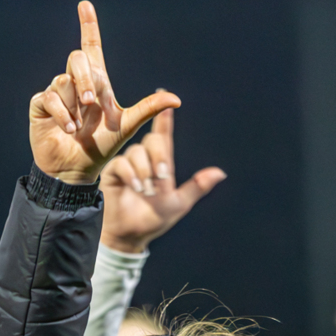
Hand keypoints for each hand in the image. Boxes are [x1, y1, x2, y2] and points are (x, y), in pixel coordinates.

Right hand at [29, 1, 182, 184]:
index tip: (85, 5)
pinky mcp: (42, 105)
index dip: (89, 26)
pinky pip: (50, 97)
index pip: (91, 47)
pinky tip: (67, 129)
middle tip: (91, 104)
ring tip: (78, 126)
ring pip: (63, 80)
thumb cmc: (101, 147)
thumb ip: (148, 109)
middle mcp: (76, 84)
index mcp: (97, 83)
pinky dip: (61, 113)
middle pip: (77, 59)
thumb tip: (177, 99)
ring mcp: (58, 94)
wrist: (76, 169)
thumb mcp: (127, 126)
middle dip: (85, 80)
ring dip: (74, 105)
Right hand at [99, 106, 224, 253]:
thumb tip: (221, 173)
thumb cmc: (155, 219)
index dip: (165, 119)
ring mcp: (128, 165)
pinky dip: (132, 174)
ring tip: (147, 191)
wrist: (132, 235)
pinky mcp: (114, 173)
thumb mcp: (179, 203)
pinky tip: (136, 187)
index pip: (164, 136)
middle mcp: (145, 160)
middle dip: (159, 156)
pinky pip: (122, 163)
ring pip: (137, 152)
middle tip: (162, 177)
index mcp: (161, 164)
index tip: (167, 99)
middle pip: (152, 141)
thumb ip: (197, 187)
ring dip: (145, 170)